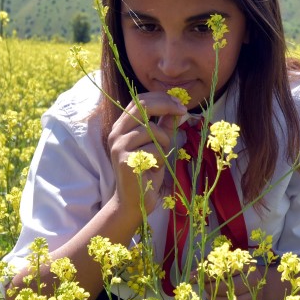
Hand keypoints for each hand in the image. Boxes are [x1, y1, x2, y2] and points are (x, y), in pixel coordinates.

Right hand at [106, 92, 186, 217]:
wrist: (134, 202)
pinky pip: (153, 149)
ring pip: (152, 130)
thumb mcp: (158, 145)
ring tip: (160, 158)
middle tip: (183, 111)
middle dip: (166, 106)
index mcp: (122, 127)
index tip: (179, 103)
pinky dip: (160, 158)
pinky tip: (153, 169)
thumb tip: (177, 109)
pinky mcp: (125, 160)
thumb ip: (164, 126)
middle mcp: (116, 133)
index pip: (139, 101)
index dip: (161, 98)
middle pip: (143, 107)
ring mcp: (119, 146)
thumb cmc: (147, 172)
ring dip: (165, 143)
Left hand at [201, 264, 262, 299]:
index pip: (226, 270)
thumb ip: (207, 269)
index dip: (211, 274)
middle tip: (205, 288)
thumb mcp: (223, 265)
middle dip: (213, 289)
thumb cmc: (235, 272)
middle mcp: (254, 281)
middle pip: (230, 287)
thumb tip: (189, 277)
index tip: (201, 277)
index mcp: (246, 265)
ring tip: (209, 296)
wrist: (257, 284)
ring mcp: (254, 297)